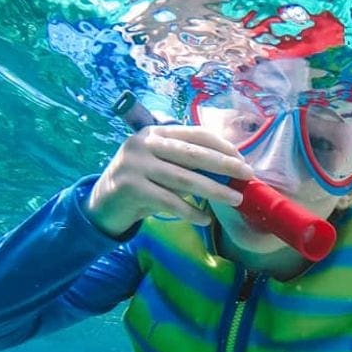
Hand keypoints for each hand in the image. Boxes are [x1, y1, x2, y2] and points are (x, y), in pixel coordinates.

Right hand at [85, 124, 254, 236]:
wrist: (104, 204)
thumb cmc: (143, 183)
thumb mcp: (162, 164)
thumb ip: (186, 162)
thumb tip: (230, 168)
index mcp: (156, 132)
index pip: (195, 134)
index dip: (222, 145)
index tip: (242, 158)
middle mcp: (144, 144)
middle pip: (193, 155)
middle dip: (224, 165)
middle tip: (247, 176)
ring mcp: (135, 165)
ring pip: (184, 179)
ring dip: (214, 191)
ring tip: (235, 200)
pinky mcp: (131, 188)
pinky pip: (169, 202)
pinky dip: (190, 212)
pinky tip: (205, 219)